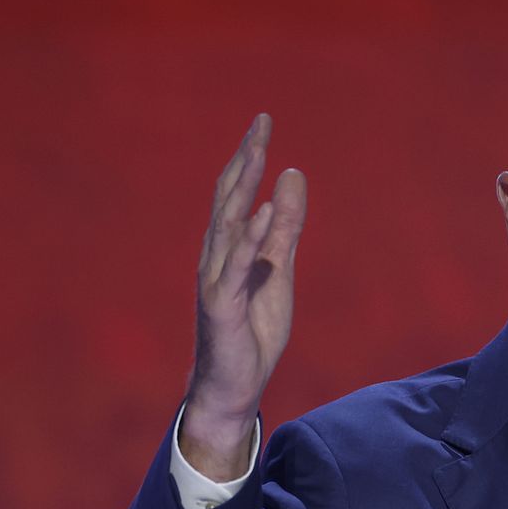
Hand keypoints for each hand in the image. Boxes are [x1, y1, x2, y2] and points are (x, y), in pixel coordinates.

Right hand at [182, 113, 307, 479]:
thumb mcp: (277, 271)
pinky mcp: (222, 306)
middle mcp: (215, 256)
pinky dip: (249, 238)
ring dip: (243, 188)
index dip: (249, 156)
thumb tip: (292, 175)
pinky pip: (234, 267)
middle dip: (245, 159)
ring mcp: (215, 280)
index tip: (264, 121)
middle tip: (261, 122)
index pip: (236, 192)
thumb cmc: (253, 330)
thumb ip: (285, 228)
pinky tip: (263, 211)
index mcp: (228, 246)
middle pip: (228, 198)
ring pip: (227, 225)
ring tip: (260, 153)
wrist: (235, 387)